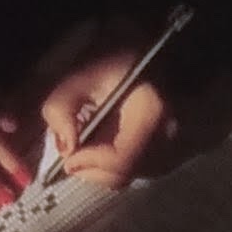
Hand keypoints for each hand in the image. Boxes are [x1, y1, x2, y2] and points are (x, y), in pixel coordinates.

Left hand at [35, 45, 172, 191]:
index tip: (67, 158)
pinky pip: (135, 170)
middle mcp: (165, 136)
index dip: (89, 163)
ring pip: (129, 176)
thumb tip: (65, 148)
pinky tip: (101, 149)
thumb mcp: (83, 74)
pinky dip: (113, 167)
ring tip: (84, 152)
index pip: (120, 158)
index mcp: (150, 114)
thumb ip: (63, 107)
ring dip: (101, 171)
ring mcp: (168, 145)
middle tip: (70, 158)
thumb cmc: (119, 61)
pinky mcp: (165, 150)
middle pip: (124, 173)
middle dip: (91, 171)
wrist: (151, 55)